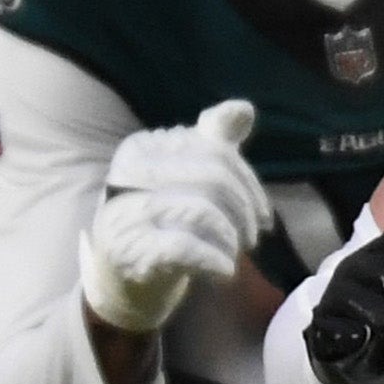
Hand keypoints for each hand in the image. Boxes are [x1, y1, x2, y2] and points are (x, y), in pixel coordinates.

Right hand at [76, 97, 262, 335]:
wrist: (121, 274)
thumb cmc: (161, 219)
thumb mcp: (187, 175)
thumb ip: (214, 140)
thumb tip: (243, 108)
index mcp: (140, 148)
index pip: (215, 151)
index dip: (250, 184)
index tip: (261, 214)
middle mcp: (126, 174)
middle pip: (212, 179)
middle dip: (244, 211)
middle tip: (252, 236)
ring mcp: (124, 213)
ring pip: (202, 213)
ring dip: (231, 238)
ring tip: (233, 252)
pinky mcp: (128, 250)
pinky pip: (186, 247)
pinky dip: (215, 260)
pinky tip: (223, 270)